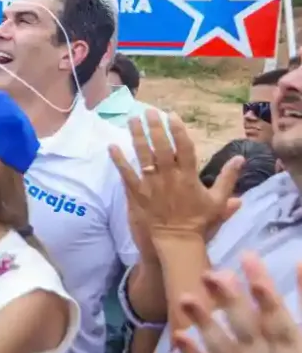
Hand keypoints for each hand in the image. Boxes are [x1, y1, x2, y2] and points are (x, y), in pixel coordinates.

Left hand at [109, 110, 241, 242]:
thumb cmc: (199, 221)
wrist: (177, 241)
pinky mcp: (137, 193)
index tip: (171, 115)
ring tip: (131, 120)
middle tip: (148, 111)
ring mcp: (151, 185)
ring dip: (137, 136)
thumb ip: (228, 177)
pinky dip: (119, 160)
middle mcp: (169, 177)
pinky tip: (112, 146)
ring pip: (143, 156)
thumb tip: (241, 158)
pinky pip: (126, 174)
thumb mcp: (218, 200)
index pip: (184, 148)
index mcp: (188, 176)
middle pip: (161, 147)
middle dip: (154, 127)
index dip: (178, 130)